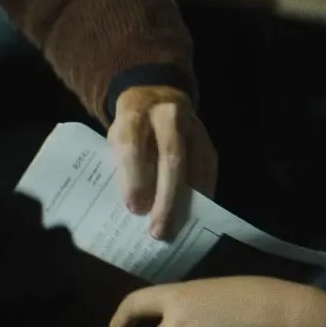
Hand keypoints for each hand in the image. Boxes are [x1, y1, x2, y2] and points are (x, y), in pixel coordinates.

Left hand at [108, 84, 217, 238]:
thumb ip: (123, 166)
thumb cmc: (130, 128)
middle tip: (159, 230)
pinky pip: (208, 168)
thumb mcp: (117, 138)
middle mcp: (166, 115)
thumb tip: (137, 209)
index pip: (134, 147)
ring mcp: (191, 125)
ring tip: (176, 228)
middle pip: (171, 158)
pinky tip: (195, 213)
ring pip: (194, 165)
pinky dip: (202, 193)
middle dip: (166, 198)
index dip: (135, 179)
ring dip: (187, 201)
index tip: (135, 209)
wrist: (155, 96)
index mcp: (134, 114)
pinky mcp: (207, 138)